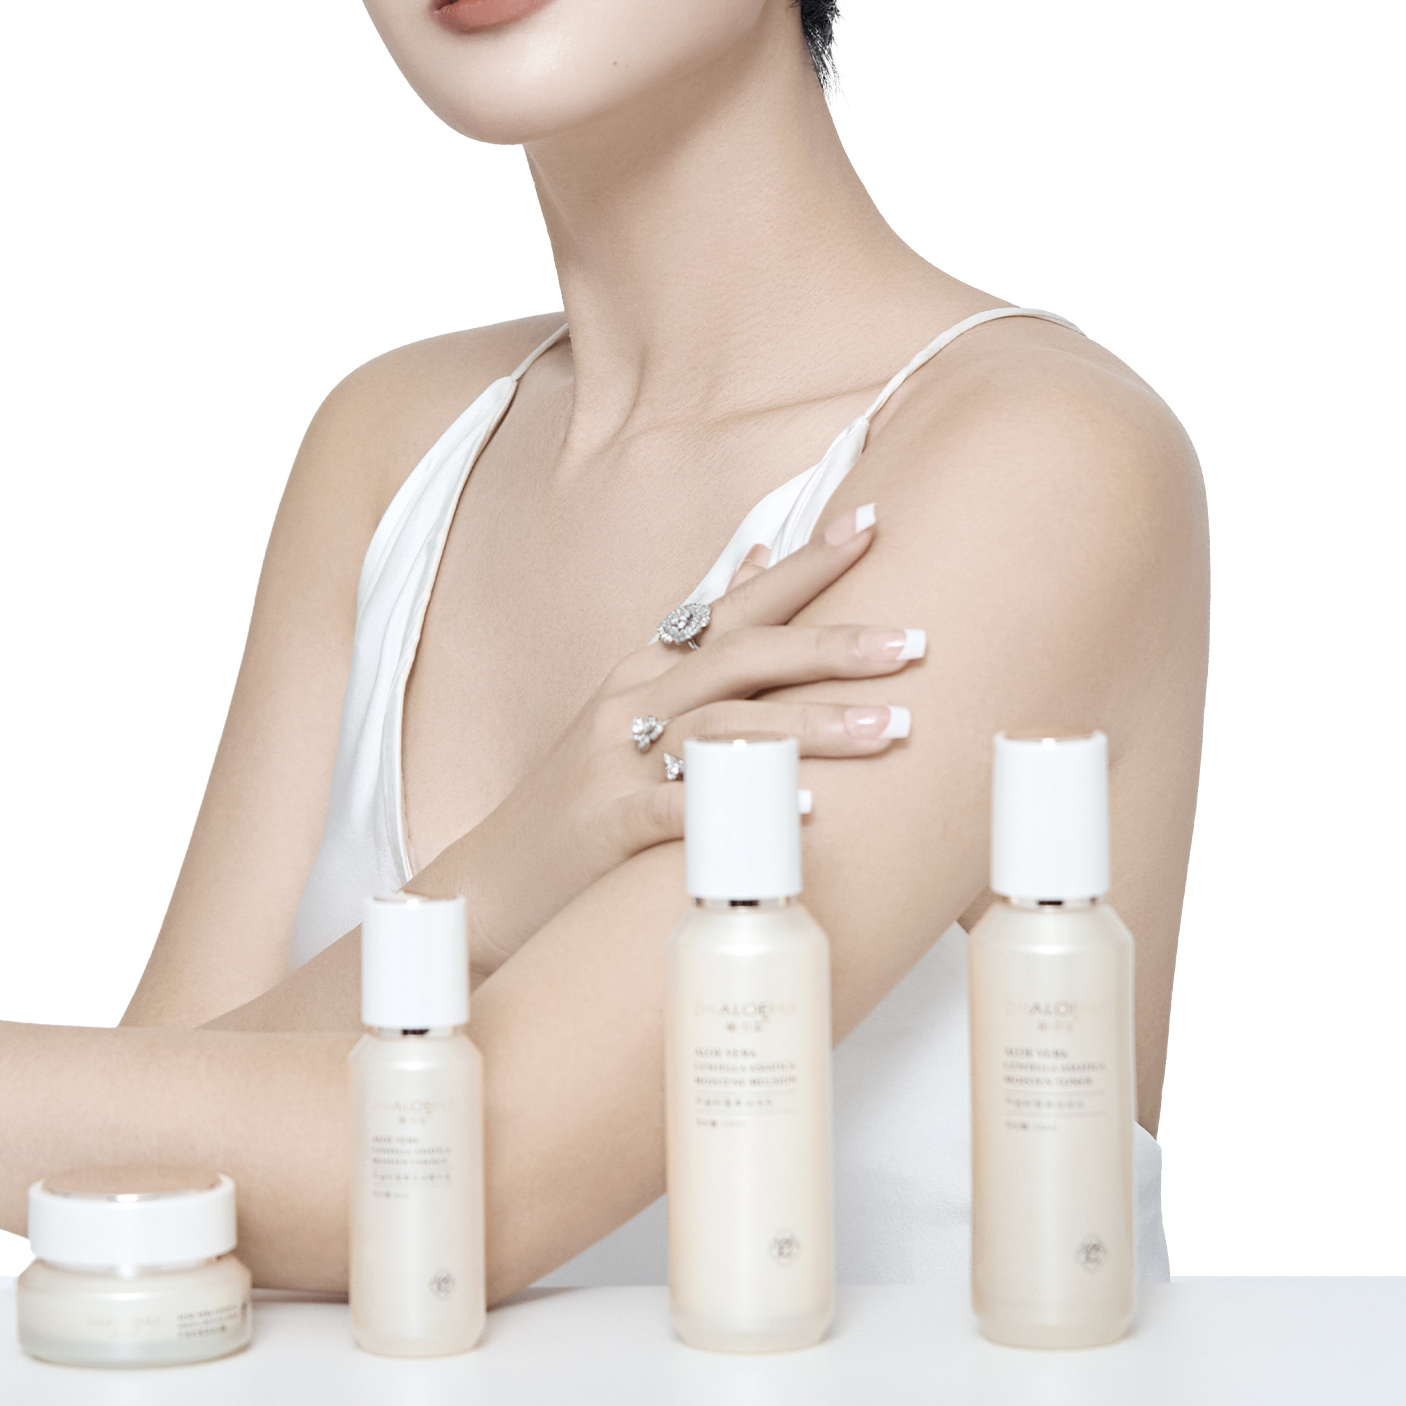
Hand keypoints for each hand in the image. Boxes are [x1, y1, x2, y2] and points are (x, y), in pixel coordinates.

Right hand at [410, 505, 919, 969]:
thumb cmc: (581, 797)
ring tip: (888, 727)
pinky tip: (805, 808)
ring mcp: (619, 763)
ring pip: (724, 726)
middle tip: (908, 640)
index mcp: (645, 672)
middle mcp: (632, 702)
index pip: (733, 604)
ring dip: (810, 725)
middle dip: (827, 645)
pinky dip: (744, 803)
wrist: (496, 880)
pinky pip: (686, 810)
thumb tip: (758, 556)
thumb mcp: (633, 707)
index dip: (801, 566)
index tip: (870, 524)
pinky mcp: (612, 826)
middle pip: (738, 656)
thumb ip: (699, 642)